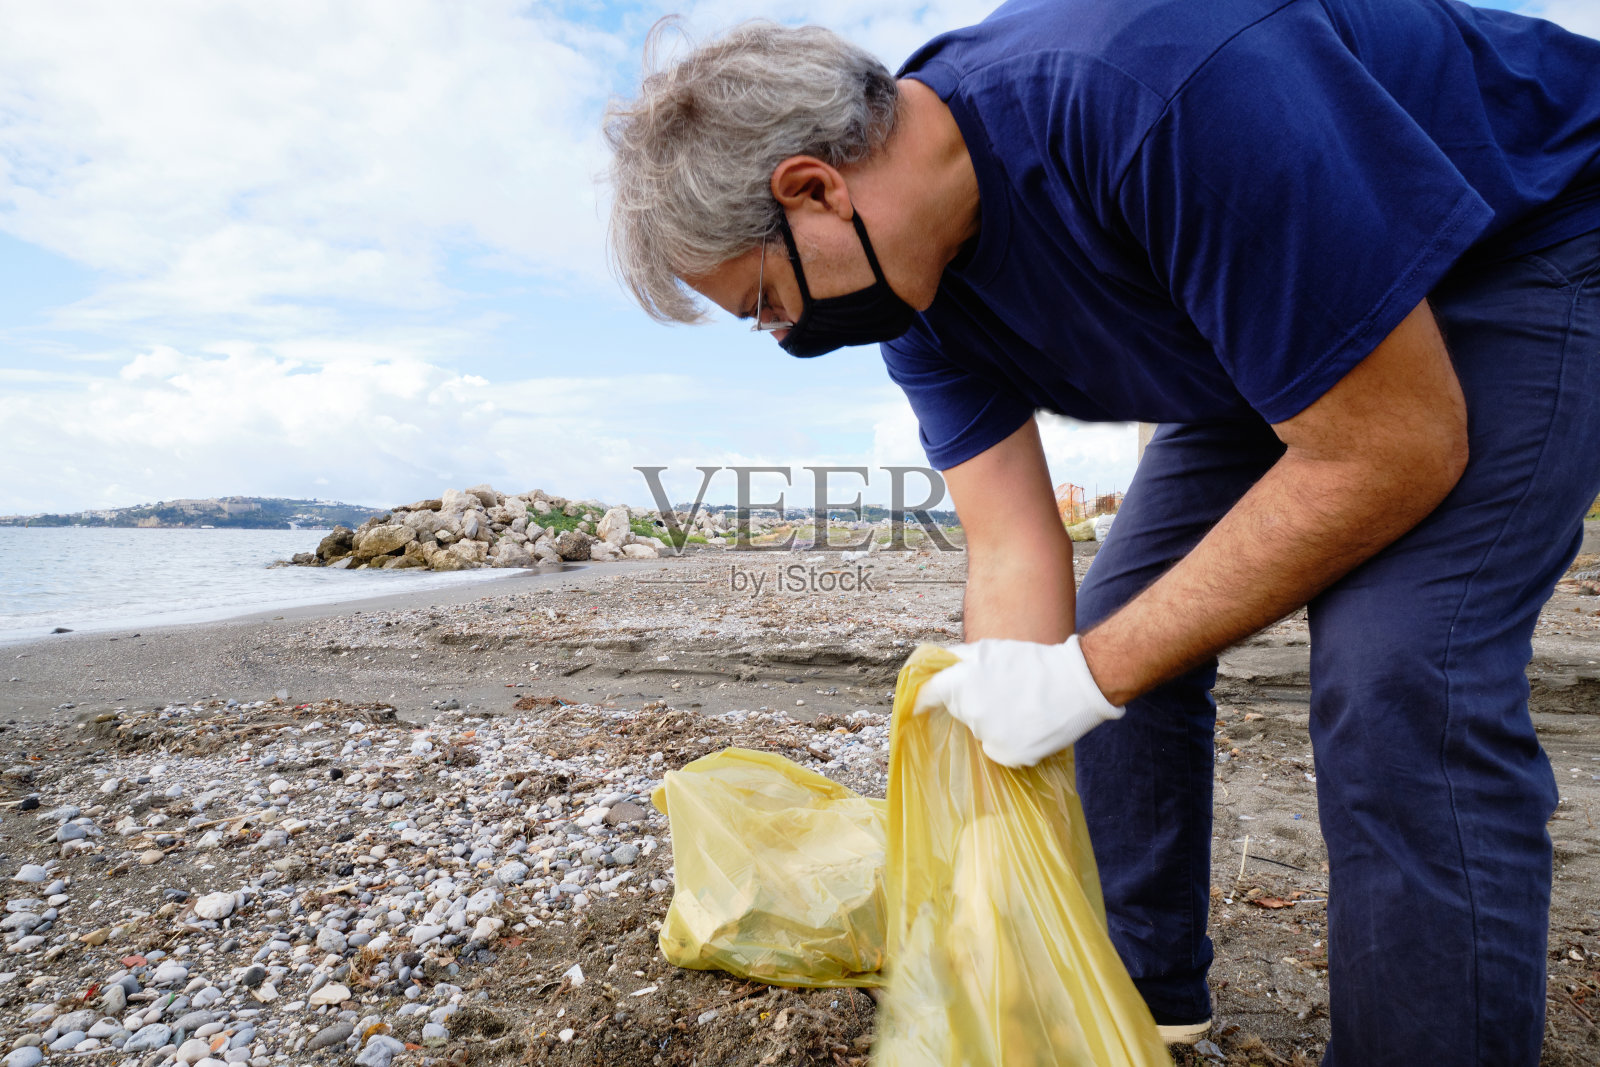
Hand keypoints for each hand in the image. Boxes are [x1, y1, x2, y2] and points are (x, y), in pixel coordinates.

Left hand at [912, 635, 1124, 766]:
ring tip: (1020, 707)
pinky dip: (1009, 742)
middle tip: (1002, 693)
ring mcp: (988, 736)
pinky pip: (998, 751)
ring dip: (993, 723)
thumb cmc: (1031, 661)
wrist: (1076, 684)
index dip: (924, 699)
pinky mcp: (1008, 755)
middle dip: (973, 704)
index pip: (928, 695)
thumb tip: (931, 666)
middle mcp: (970, 712)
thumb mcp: (989, 649)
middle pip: (960, 713)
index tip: (919, 706)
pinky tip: (1028, 725)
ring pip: (981, 732)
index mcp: (961, 683)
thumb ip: (955, 659)